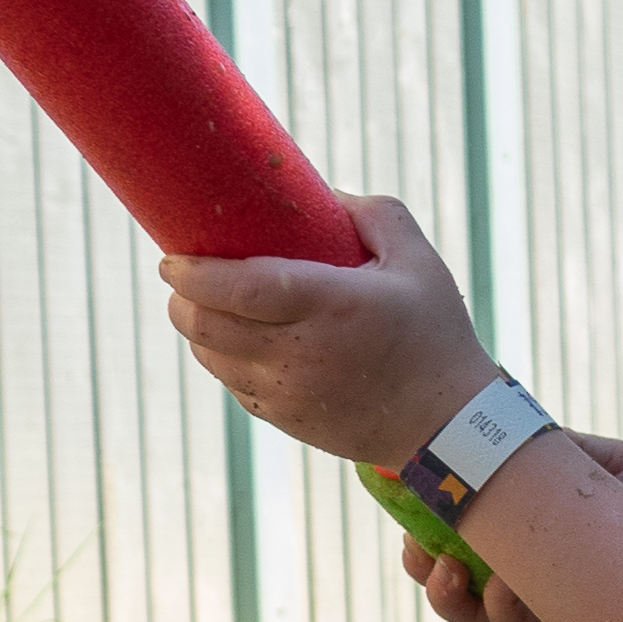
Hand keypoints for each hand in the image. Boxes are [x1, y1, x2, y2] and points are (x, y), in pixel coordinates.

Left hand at [160, 196, 491, 465]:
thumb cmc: (436, 335)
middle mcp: (302, 353)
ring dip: (198, 329)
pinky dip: (223, 360)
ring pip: (210, 358)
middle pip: (207, 325)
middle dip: (182, 298)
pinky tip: (239, 342)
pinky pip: (232, 385)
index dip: (194, 274)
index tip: (173, 259)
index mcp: (332, 306)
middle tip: (182, 276)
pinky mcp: (285, 420)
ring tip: (207, 306)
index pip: (241, 289)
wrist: (449, 426)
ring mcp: (288, 393)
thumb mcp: (420, 262)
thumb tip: (323, 195)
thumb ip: (374, 215)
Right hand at [402, 432, 622, 621]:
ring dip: (459, 601)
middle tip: (423, 555)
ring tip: (457, 570)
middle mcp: (527, 579)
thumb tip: (497, 413)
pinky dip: (509, 605)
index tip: (403, 516)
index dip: (420, 540)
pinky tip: (508, 584)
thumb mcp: (595, 459)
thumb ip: (546, 447)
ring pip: (486, 618)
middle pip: (457, 594)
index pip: (455, 544)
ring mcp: (549, 605)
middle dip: (430, 580)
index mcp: (518, 540)